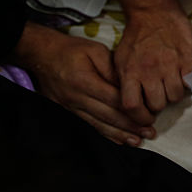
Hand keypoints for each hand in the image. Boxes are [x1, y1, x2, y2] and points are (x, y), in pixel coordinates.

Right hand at [12, 22, 154, 145]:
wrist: (41, 55)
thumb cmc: (71, 50)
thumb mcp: (95, 50)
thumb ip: (113, 69)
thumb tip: (131, 87)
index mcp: (84, 81)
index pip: (114, 100)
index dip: (134, 110)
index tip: (150, 115)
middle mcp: (75, 98)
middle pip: (108, 116)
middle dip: (131, 126)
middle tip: (150, 133)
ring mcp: (69, 107)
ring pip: (98, 125)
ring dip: (120, 135)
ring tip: (138, 141)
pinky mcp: (65, 112)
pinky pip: (88, 126)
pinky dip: (105, 135)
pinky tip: (118, 141)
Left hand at [112, 0, 191, 125]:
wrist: (154, 12)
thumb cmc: (137, 37)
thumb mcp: (120, 60)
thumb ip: (124, 81)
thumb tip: (130, 102)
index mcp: (129, 73)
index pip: (131, 107)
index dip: (140, 118)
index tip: (146, 118)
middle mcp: (148, 72)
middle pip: (158, 104)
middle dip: (160, 104)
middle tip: (160, 96)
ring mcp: (168, 66)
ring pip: (175, 97)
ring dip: (174, 95)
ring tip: (171, 85)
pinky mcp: (186, 59)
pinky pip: (190, 83)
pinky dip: (188, 84)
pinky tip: (183, 77)